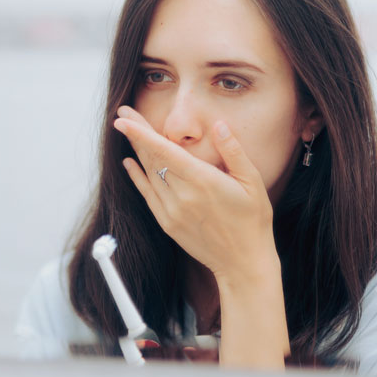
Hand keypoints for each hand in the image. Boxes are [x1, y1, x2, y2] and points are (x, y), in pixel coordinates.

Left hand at [113, 105, 278, 282]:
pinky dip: (137, 176)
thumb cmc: (253, 221)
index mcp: (203, 181)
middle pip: (151, 158)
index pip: (164, 151)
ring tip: (127, 131)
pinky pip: (147, 195)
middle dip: (135, 133)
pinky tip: (130, 162)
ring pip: (148, 174)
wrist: (243, 263)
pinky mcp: (168, 223)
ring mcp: (172, 211)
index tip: (123, 119)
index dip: (141, 133)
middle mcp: (182, 195)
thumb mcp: (253, 182)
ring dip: (136, 151)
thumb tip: (220, 125)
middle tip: (123, 113)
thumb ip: (234, 152)